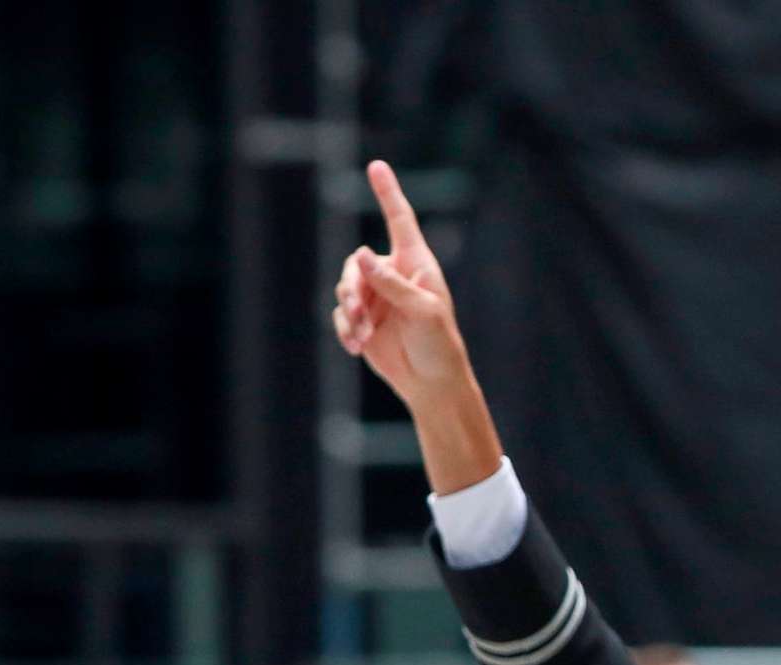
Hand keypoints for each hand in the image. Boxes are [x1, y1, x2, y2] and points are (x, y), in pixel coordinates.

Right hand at [334, 162, 468, 407]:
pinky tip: (357, 347)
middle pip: (356, 263)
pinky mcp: (363, 320)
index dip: (387, 193)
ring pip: (345, 288)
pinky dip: (345, 329)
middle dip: (352, 287)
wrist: (432, 383)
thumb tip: (360, 255)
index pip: (399, 221)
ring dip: (349, 311)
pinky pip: (341, 315)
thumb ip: (392, 284)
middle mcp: (393, 275)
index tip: (377, 166)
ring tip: (362, 335)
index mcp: (416, 264)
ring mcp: (376, 297)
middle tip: (358, 312)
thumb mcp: (423, 312)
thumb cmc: (439, 344)